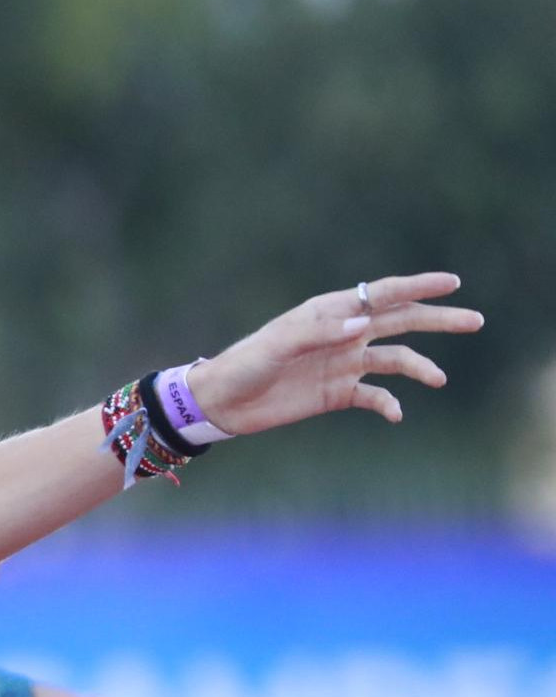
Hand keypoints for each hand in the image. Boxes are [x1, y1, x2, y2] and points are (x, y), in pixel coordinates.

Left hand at [190, 272, 481, 435]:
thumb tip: (364, 324)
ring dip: (420, 368)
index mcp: (330, 313)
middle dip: (438, 320)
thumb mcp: (278, 346)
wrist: (222, 403)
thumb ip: (320, 333)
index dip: (417, 287)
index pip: (381, 294)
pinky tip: (396, 413)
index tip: (451, 282)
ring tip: (438, 379)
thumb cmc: (245, 365)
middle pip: (401, 322)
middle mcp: (344, 335)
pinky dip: (389, 403)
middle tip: (475, 320)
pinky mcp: (338, 393)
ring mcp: (343, 363)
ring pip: (395, 360)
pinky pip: (374, 396)